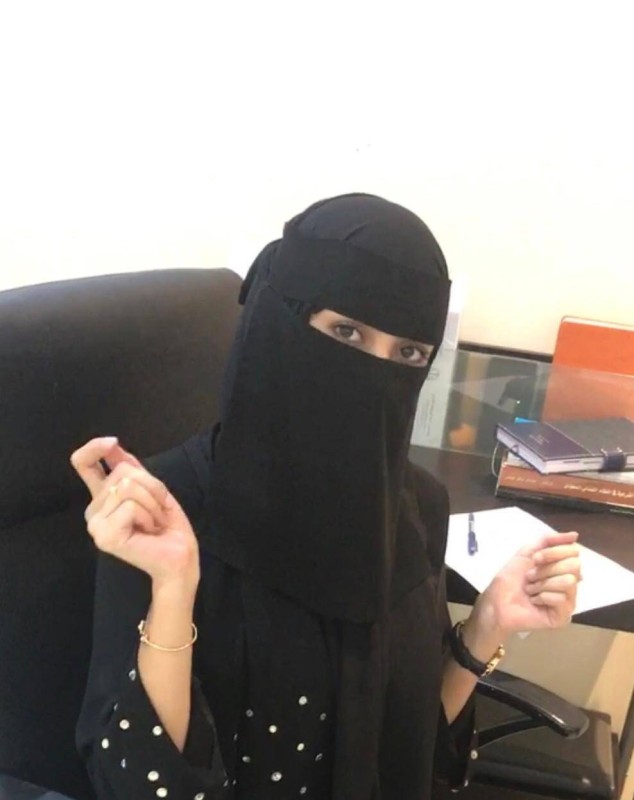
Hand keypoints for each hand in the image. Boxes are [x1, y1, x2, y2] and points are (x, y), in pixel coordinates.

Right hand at [70, 437, 199, 589]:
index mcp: (103, 497)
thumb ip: (131, 467)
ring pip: (127, 487)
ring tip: (152, 522)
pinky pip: (131, 505)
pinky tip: (147, 532)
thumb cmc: (167, 526)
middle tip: (155, 512)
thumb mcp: (151, 488)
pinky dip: (148, 515)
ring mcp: (95, 524)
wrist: (179, 557)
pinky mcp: (104, 536)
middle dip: (151, 487)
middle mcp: (94, 510)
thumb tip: (112, 443)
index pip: (82, 463)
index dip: (94, 447)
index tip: (112, 442)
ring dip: (152, 502)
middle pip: (121, 471)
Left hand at [462, 532, 581, 657]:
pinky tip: (535, 602)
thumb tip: (574, 534)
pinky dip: (543, 597)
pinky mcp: (564, 616)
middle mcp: (569, 582)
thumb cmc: (510, 580)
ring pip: (569, 581)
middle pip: (574, 566)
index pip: (573, 552)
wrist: (497, 602)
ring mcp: (568, 600)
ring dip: (543, 583)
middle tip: (530, 577)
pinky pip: (563, 599)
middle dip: (546, 569)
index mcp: (561, 567)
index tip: (535, 559)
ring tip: (530, 590)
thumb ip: (548, 540)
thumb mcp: (526, 553)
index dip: (553, 553)